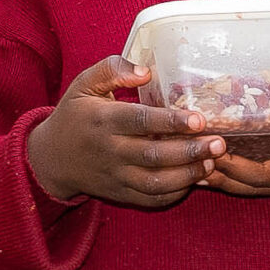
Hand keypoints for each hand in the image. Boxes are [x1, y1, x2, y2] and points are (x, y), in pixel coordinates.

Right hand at [25, 56, 222, 209]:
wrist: (50, 158)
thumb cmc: (75, 115)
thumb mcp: (84, 85)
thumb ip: (112, 70)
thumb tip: (145, 71)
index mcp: (103, 120)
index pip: (140, 121)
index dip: (171, 122)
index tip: (199, 119)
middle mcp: (110, 151)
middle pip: (153, 155)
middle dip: (189, 151)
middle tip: (219, 143)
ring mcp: (116, 176)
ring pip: (155, 183)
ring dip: (187, 176)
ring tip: (212, 163)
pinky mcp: (120, 194)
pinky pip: (150, 199)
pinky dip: (174, 193)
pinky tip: (195, 180)